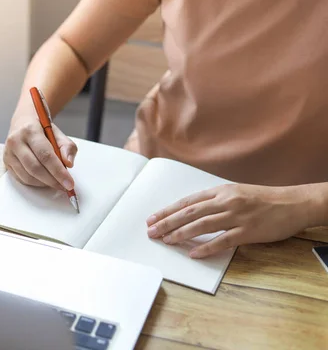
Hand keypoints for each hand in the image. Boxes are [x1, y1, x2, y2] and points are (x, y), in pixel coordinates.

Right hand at [3, 116, 76, 190]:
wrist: (23, 121)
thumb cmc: (41, 128)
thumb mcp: (58, 133)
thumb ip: (67, 147)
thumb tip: (68, 163)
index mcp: (30, 130)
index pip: (45, 155)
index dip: (58, 171)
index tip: (69, 182)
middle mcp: (16, 141)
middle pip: (35, 168)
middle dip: (52, 180)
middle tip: (65, 186)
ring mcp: (9, 153)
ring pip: (27, 176)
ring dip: (44, 183)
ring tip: (56, 182)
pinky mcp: (6, 163)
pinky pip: (22, 179)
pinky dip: (36, 183)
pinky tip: (45, 180)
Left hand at [145, 183, 320, 258]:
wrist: (294, 203)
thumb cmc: (264, 199)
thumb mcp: (236, 192)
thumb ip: (215, 200)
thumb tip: (192, 211)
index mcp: (220, 191)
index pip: (187, 201)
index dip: (168, 211)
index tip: (152, 218)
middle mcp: (225, 201)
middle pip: (189, 213)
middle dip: (167, 222)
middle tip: (151, 231)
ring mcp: (236, 216)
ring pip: (202, 225)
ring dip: (181, 233)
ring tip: (166, 241)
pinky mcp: (248, 231)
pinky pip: (222, 240)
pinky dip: (206, 247)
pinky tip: (193, 253)